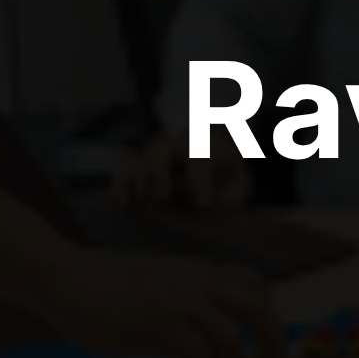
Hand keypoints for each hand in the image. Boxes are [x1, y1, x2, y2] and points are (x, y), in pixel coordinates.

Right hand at [36, 248, 283, 357]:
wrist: (68, 279)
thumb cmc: (103, 284)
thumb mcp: (159, 282)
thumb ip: (186, 299)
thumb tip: (203, 334)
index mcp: (199, 272)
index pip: (254, 284)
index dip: (267, 314)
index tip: (263, 343)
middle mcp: (198, 283)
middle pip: (258, 308)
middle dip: (272, 345)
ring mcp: (181, 303)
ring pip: (230, 338)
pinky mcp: (161, 326)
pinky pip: (198, 357)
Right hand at [112, 130, 253, 211]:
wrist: (213, 186)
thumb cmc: (225, 186)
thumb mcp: (238, 189)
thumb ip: (234, 192)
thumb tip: (219, 198)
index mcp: (204, 147)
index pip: (198, 152)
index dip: (199, 175)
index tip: (203, 202)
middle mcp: (176, 148)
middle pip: (159, 147)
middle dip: (158, 172)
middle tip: (162, 197)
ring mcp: (155, 159)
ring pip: (138, 159)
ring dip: (141, 184)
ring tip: (151, 210)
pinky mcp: (138, 172)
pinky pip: (122, 172)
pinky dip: (121, 187)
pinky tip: (128, 207)